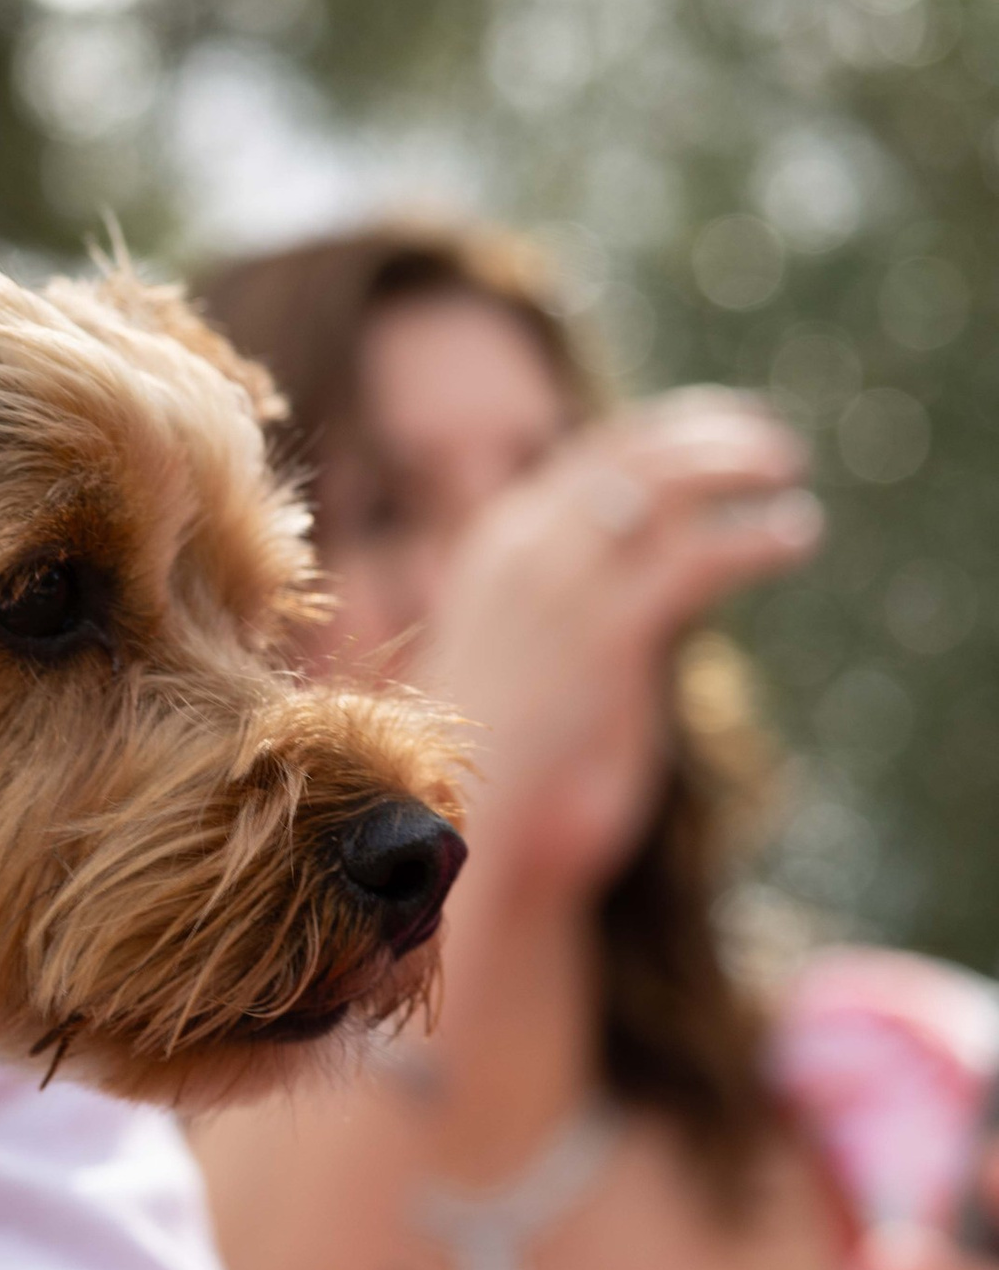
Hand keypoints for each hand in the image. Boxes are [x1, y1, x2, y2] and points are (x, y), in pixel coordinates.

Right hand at [416, 391, 818, 899]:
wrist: (475, 838)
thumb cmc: (511, 769)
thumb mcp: (538, 661)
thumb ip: (585, 610)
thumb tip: (656, 590)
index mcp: (500, 549)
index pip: (594, 457)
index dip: (665, 434)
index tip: (724, 430)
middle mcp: (524, 550)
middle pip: (632, 457)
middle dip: (709, 436)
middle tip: (775, 448)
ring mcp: (559, 587)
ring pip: (663, 486)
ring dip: (735, 465)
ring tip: (790, 474)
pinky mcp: (604, 634)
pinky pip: (696, 557)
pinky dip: (754, 536)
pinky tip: (795, 534)